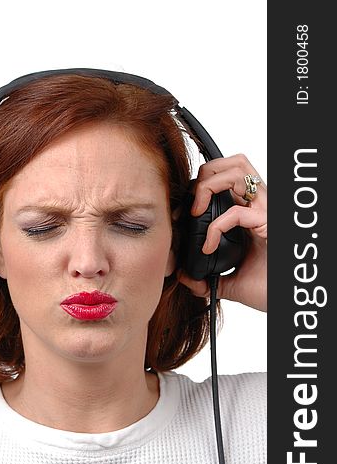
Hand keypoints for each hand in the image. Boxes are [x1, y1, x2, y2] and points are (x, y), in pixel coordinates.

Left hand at [177, 154, 266, 311]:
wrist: (282, 300)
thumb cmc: (267, 289)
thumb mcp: (231, 282)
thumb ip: (208, 278)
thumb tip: (186, 278)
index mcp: (251, 213)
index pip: (228, 178)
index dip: (202, 186)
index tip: (181, 213)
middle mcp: (260, 206)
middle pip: (234, 163)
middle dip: (206, 174)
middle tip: (192, 204)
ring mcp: (266, 211)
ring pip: (238, 172)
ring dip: (209, 186)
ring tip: (195, 212)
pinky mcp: (268, 223)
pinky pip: (236, 212)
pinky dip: (215, 226)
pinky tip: (208, 246)